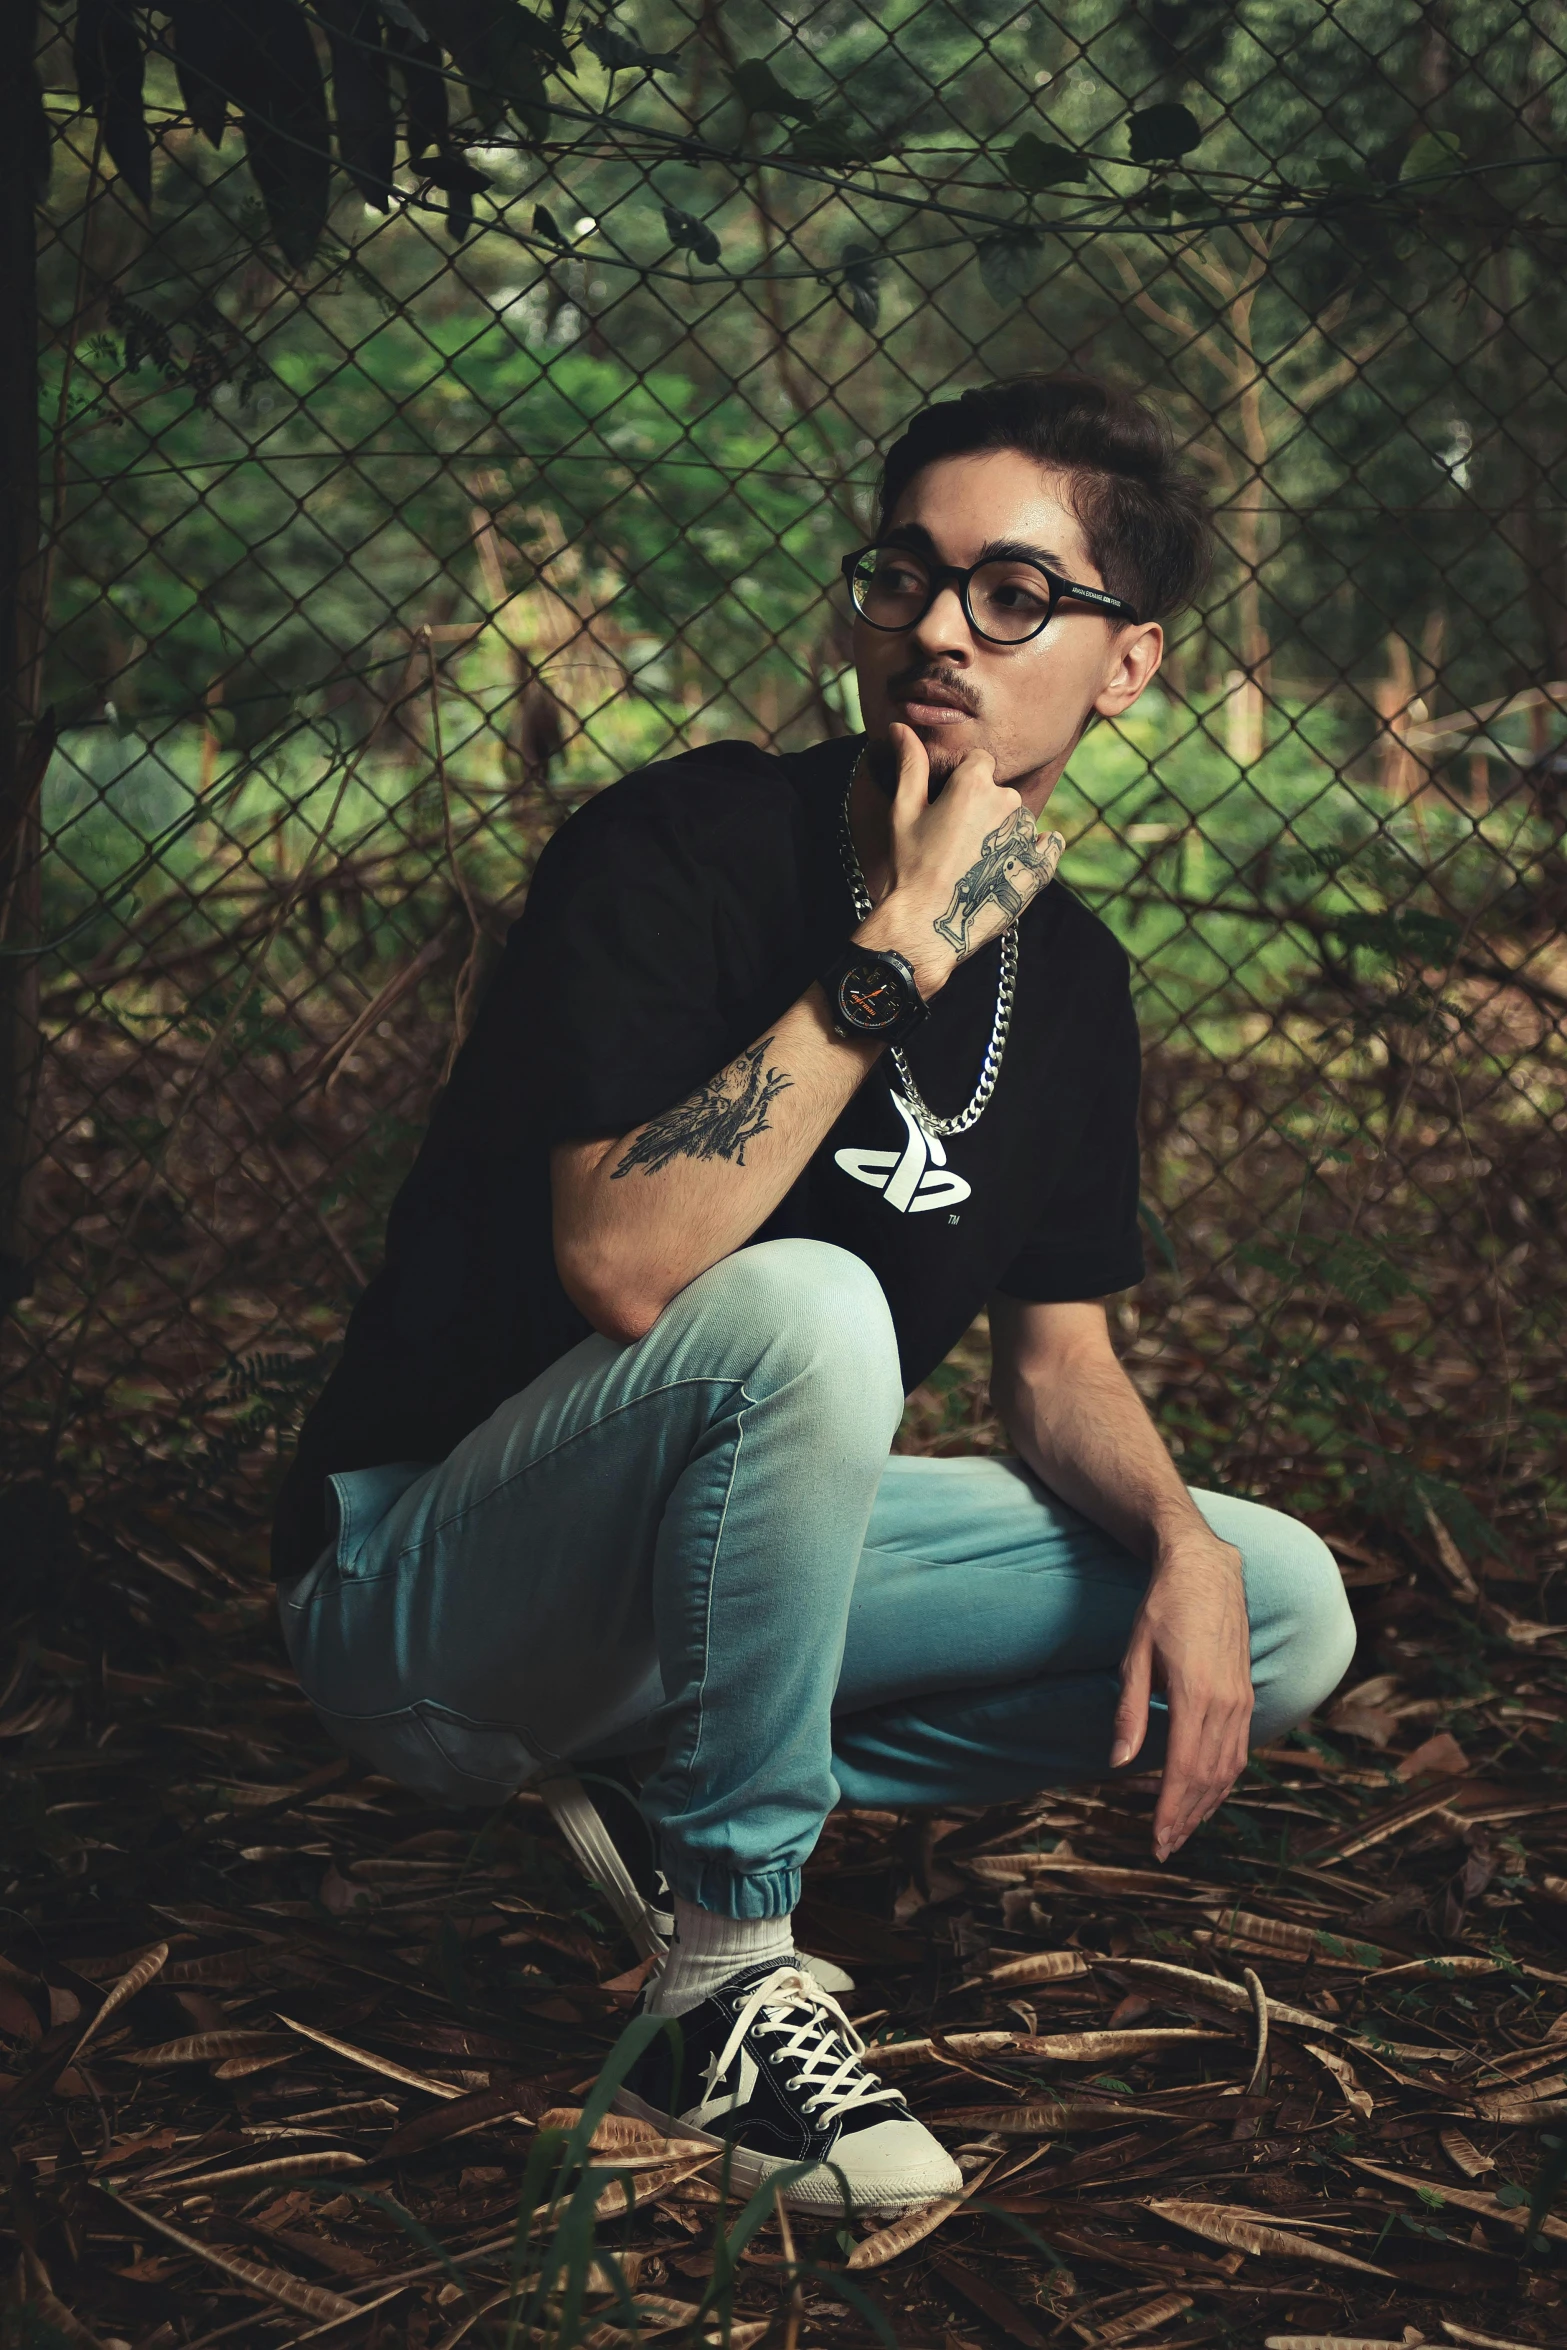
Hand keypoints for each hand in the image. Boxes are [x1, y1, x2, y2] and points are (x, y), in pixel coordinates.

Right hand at [856, 724, 1063, 996]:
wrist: (927, 925)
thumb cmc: (910, 866)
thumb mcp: (903, 810)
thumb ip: (910, 763)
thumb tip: (900, 725)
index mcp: (975, 783)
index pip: (980, 763)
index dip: (963, 784)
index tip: (949, 809)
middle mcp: (1008, 802)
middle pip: (1000, 792)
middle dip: (983, 809)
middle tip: (956, 842)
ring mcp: (1027, 835)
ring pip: (1018, 820)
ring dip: (1003, 833)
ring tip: (975, 863)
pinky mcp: (1040, 866)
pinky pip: (1048, 845)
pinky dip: (1035, 850)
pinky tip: (1010, 865)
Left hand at [1111, 1534, 1252, 1860]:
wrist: (1207, 1570)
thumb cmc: (1164, 1608)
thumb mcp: (1135, 1656)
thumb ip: (1129, 1712)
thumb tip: (1116, 1763)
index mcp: (1195, 1694)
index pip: (1184, 1768)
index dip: (1170, 1809)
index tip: (1156, 1840)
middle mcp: (1226, 1703)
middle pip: (1209, 1778)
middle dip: (1186, 1817)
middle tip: (1164, 1847)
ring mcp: (1241, 1701)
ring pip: (1229, 1770)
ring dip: (1206, 1805)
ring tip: (1181, 1830)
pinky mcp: (1246, 1696)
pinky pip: (1238, 1751)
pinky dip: (1222, 1781)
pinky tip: (1205, 1794)